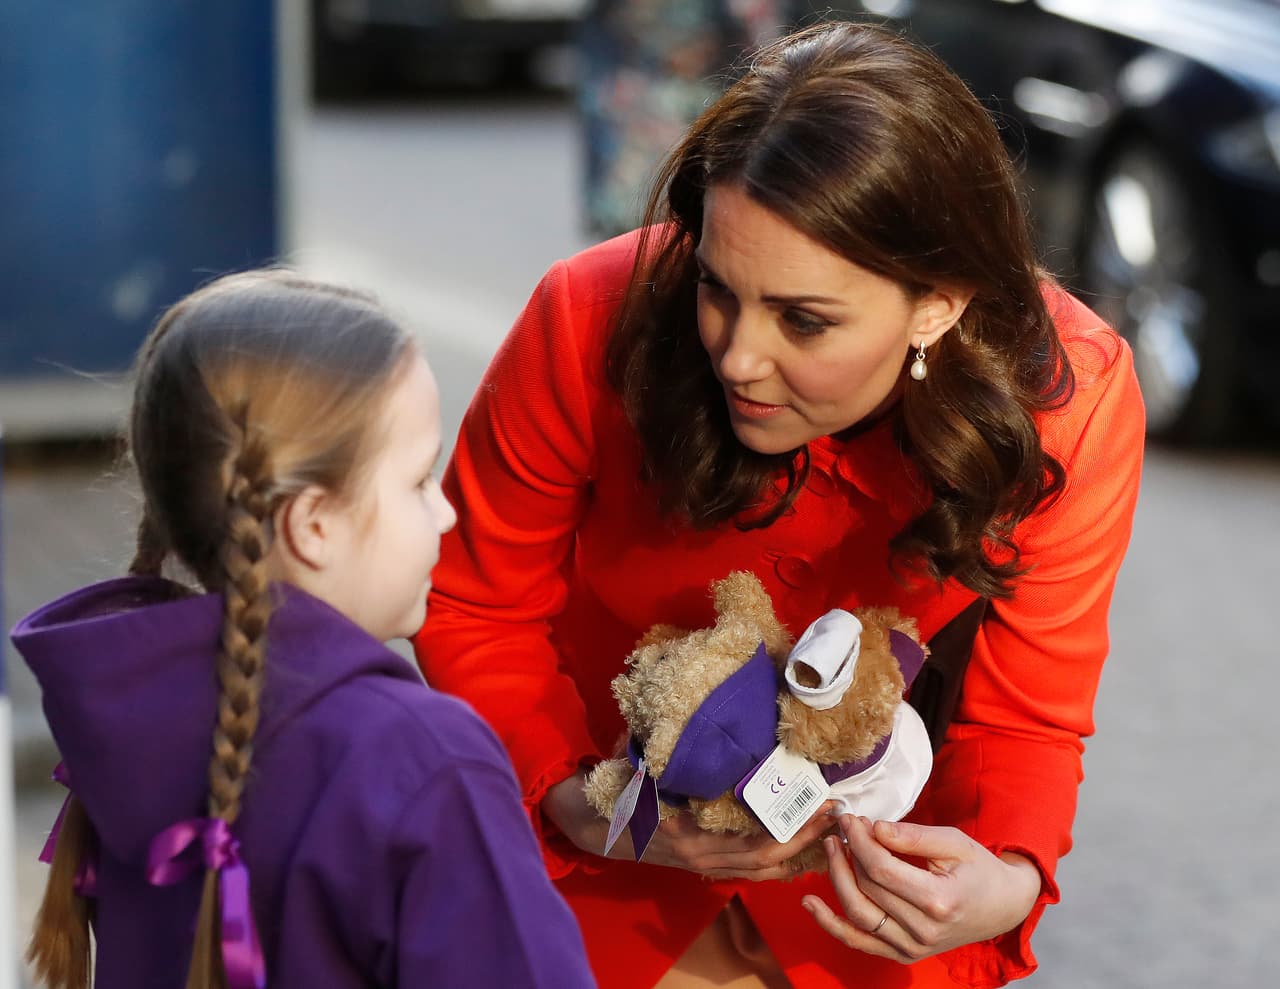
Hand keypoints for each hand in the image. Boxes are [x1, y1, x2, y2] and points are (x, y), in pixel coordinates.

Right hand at [543, 770, 838, 880]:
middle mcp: (701, 855)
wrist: (591, 824)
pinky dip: (777, 860)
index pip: (755, 841)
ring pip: (761, 869)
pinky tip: (800, 845)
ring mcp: (703, 864)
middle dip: (807, 840)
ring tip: (828, 828)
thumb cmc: (615, 787)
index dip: (793, 828)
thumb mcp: (636, 762)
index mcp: (690, 833)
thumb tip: (680, 710)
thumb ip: (661, 744)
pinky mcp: (704, 864)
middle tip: (837, 813)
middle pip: (767, 858)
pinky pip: (749, 869)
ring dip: (797, 852)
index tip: (820, 802)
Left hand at [801, 815, 1041, 962]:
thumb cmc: (979, 870)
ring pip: (857, 913)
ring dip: (836, 879)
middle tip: (843, 828)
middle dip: (848, 853)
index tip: (850, 819)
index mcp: (939, 901)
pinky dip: (831, 924)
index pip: (881, 869)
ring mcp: (911, 947)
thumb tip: (873, 828)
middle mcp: (923, 930)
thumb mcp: (954, 843)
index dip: (859, 841)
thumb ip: (912, 836)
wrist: (1002, 907)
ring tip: (831, 849)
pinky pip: (858, 941)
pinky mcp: (902, 953)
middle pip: (867, 887)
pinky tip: (809, 903)